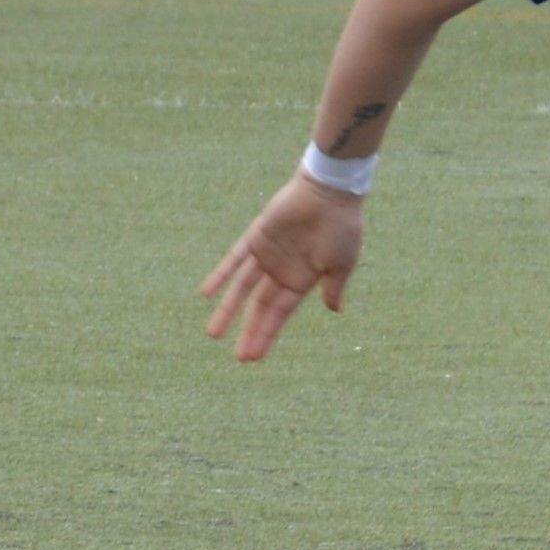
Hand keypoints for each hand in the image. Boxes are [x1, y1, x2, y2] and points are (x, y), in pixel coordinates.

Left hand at [198, 173, 364, 361]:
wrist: (331, 192)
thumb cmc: (343, 228)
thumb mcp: (341, 264)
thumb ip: (333, 287)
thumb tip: (335, 310)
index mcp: (302, 281)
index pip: (279, 314)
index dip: (267, 335)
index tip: (254, 357)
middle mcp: (281, 271)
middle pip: (260, 307)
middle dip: (250, 331)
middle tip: (239, 357)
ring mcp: (266, 254)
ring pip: (242, 288)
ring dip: (228, 309)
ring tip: (213, 333)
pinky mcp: (256, 237)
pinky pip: (234, 259)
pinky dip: (220, 274)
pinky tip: (207, 293)